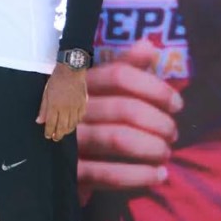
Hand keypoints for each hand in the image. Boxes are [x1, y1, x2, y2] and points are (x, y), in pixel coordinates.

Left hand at [37, 61, 88, 139]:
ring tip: (63, 133)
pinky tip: (72, 125)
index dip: (49, 131)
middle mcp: (65, 108)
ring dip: (67, 130)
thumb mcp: (46, 92)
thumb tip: (39, 121)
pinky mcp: (83, 104)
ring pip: (72, 124)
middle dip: (58, 134)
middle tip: (56, 138)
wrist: (71, 70)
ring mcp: (75, 107)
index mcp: (54, 105)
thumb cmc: (56, 80)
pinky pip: (79, 118)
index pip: (51, 123)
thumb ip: (43, 108)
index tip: (48, 136)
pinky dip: (75, 123)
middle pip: (62, 126)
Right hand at [76, 40, 179, 194]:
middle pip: (124, 108)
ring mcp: (67, 139)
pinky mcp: (69, 170)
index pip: (119, 75)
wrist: (43, 154)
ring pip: (119, 138)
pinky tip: (158, 175)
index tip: (177, 104)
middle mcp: (70, 107)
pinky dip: (140, 176)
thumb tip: (148, 45)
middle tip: (172, 133)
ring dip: (153, 147)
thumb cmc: (79, 115)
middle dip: (159, 122)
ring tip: (165, 153)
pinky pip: (108, 174)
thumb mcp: (97, 87)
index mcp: (77, 82)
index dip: (154, 89)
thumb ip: (123, 67)